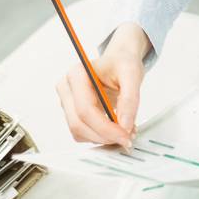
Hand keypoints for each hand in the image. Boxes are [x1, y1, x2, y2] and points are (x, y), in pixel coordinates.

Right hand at [55, 21, 149, 146]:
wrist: (120, 61)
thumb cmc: (122, 63)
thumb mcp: (132, 74)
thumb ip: (129, 99)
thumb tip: (124, 125)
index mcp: (77, 74)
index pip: (85, 109)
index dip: (105, 127)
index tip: (124, 134)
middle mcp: (67, 88)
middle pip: (78, 123)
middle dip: (104, 135)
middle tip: (127, 138)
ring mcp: (67, 102)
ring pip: (79, 132)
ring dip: (102, 138)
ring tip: (125, 131)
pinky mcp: (73, 113)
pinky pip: (82, 133)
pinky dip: (99, 136)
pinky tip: (115, 129)